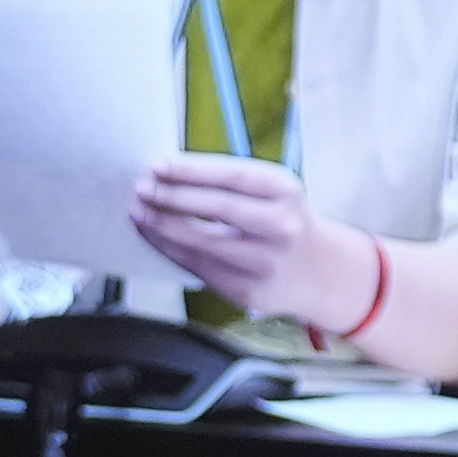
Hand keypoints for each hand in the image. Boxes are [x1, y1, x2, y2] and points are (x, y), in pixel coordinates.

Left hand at [116, 153, 330, 327]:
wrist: (318, 272)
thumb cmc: (281, 221)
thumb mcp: (271, 192)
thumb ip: (227, 182)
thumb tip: (167, 172)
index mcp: (284, 190)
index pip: (231, 175)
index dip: (190, 170)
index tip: (157, 165)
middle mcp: (281, 226)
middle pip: (218, 208)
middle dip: (173, 197)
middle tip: (142, 189)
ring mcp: (265, 262)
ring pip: (204, 243)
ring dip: (163, 227)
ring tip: (139, 213)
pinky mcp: (248, 291)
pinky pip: (201, 268)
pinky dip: (171, 251)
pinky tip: (154, 237)